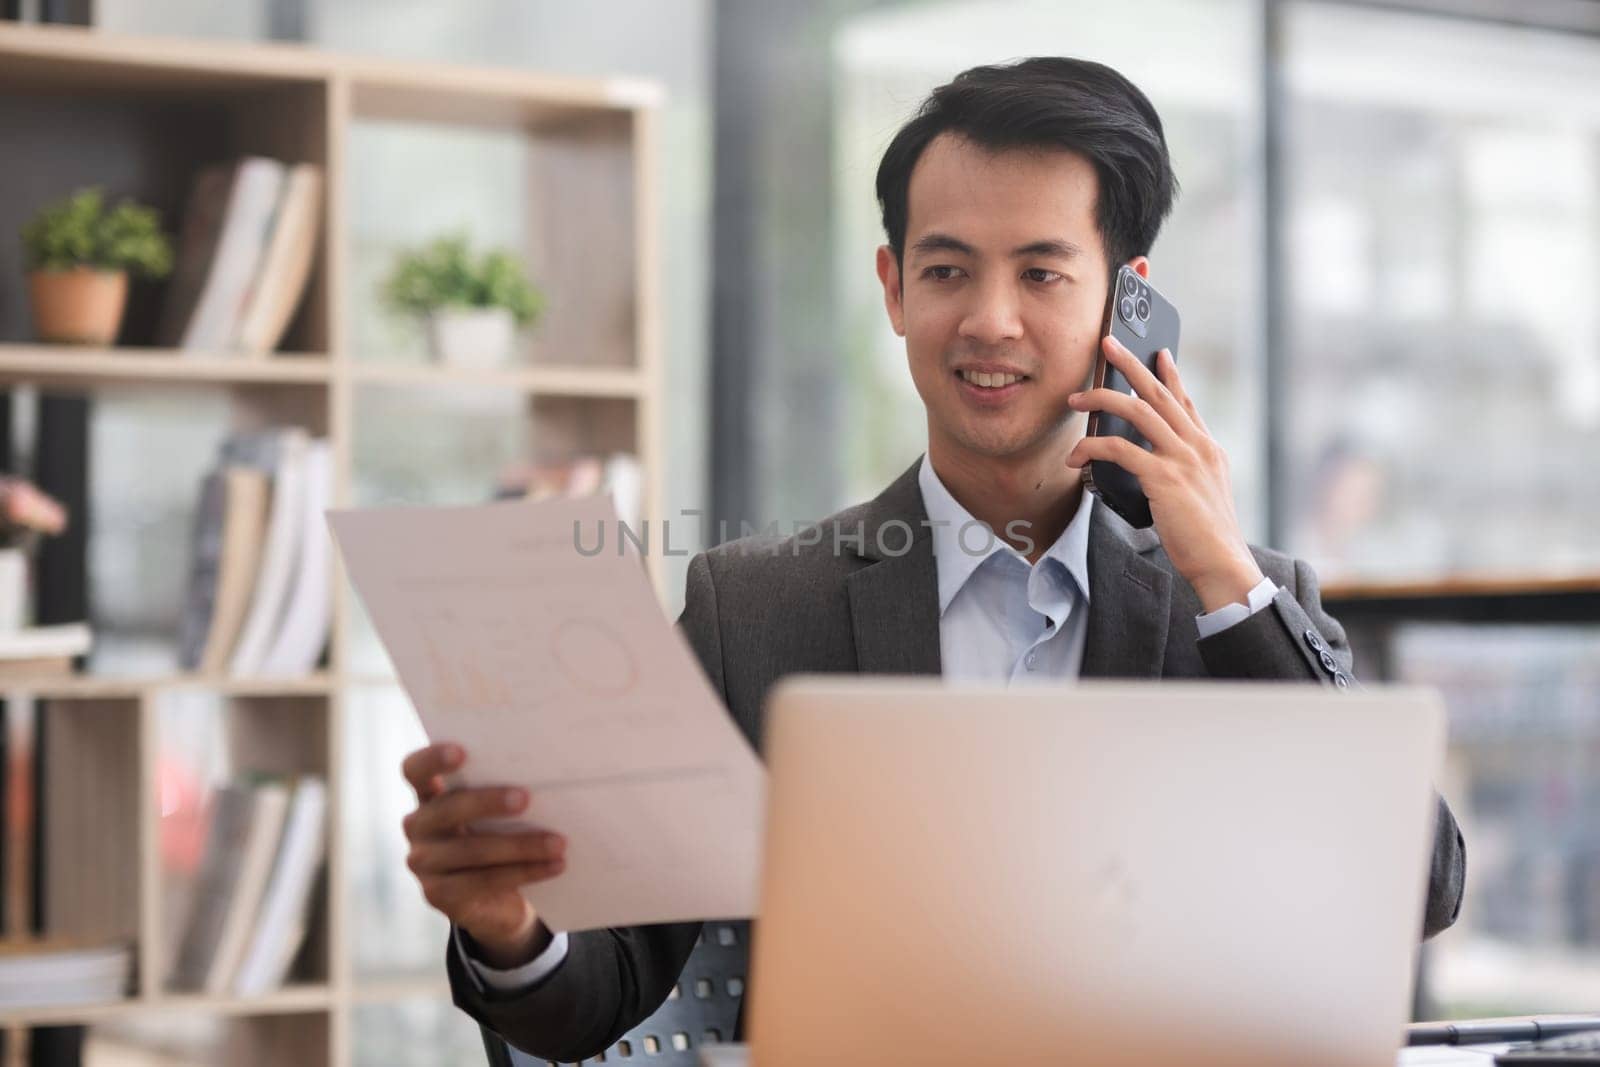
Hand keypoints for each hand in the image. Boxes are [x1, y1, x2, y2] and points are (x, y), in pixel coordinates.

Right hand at [400, 742, 566, 967]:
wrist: (496, 900)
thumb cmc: (501, 836)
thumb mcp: (498, 812)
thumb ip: (506, 789)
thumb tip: (551, 771)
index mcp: (429, 795)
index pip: (416, 770)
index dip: (432, 759)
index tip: (462, 752)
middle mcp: (418, 826)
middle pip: (447, 809)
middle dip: (487, 802)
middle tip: (526, 798)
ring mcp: (423, 863)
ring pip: (471, 850)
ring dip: (520, 846)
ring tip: (558, 843)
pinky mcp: (438, 894)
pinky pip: (483, 881)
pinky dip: (525, 872)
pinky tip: (555, 866)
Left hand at [1066, 336, 1263, 611]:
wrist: (1222, 563)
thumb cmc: (1206, 538)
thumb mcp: (1202, 495)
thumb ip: (1182, 473)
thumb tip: (1153, 465)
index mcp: (1208, 449)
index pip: (1186, 403)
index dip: (1171, 376)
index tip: (1159, 354)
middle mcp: (1198, 447)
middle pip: (1160, 394)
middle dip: (1131, 365)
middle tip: (1109, 343)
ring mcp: (1183, 460)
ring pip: (1138, 412)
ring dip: (1102, 399)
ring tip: (1076, 398)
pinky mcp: (1164, 478)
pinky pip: (1120, 449)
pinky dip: (1093, 446)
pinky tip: (1076, 455)